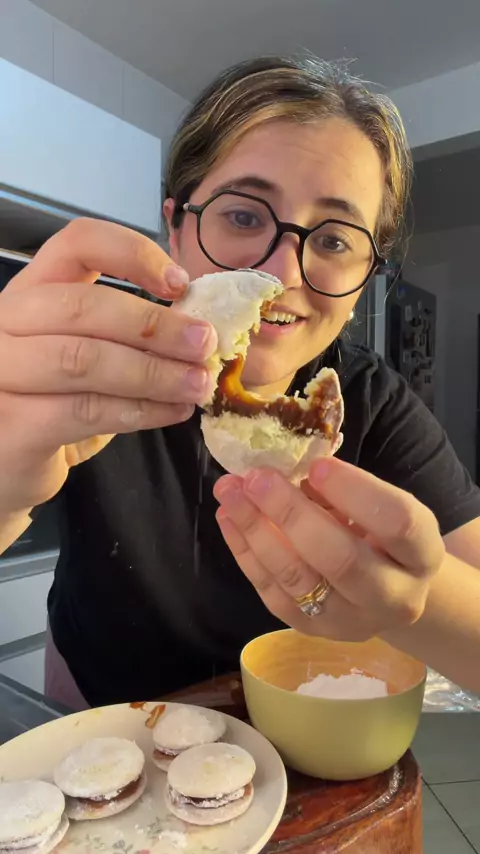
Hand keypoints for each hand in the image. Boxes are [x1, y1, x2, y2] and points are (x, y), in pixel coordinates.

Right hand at [0, 218, 216, 511]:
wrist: (5, 467)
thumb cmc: (52, 405)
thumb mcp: (86, 356)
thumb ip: (126, 336)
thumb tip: (197, 330)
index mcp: (30, 291)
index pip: (76, 244)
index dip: (133, 254)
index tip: (179, 284)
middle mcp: (5, 322)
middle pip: (82, 306)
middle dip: (155, 326)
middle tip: (204, 345)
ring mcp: (0, 371)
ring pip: (84, 360)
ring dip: (153, 373)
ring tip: (197, 384)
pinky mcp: (11, 423)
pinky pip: (85, 410)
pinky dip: (139, 411)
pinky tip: (172, 413)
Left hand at [214, 458, 444, 640]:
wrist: (386, 590)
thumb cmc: (379, 534)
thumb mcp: (378, 506)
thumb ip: (344, 489)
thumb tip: (285, 465)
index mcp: (422, 554)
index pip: (397, 523)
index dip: (355, 492)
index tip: (316, 466)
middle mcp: (394, 596)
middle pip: (341, 560)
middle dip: (291, 514)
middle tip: (256, 478)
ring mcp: (351, 621)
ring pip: (298, 579)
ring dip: (256, 530)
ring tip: (230, 491)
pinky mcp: (312, 631)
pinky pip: (272, 593)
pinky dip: (245, 552)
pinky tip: (228, 517)